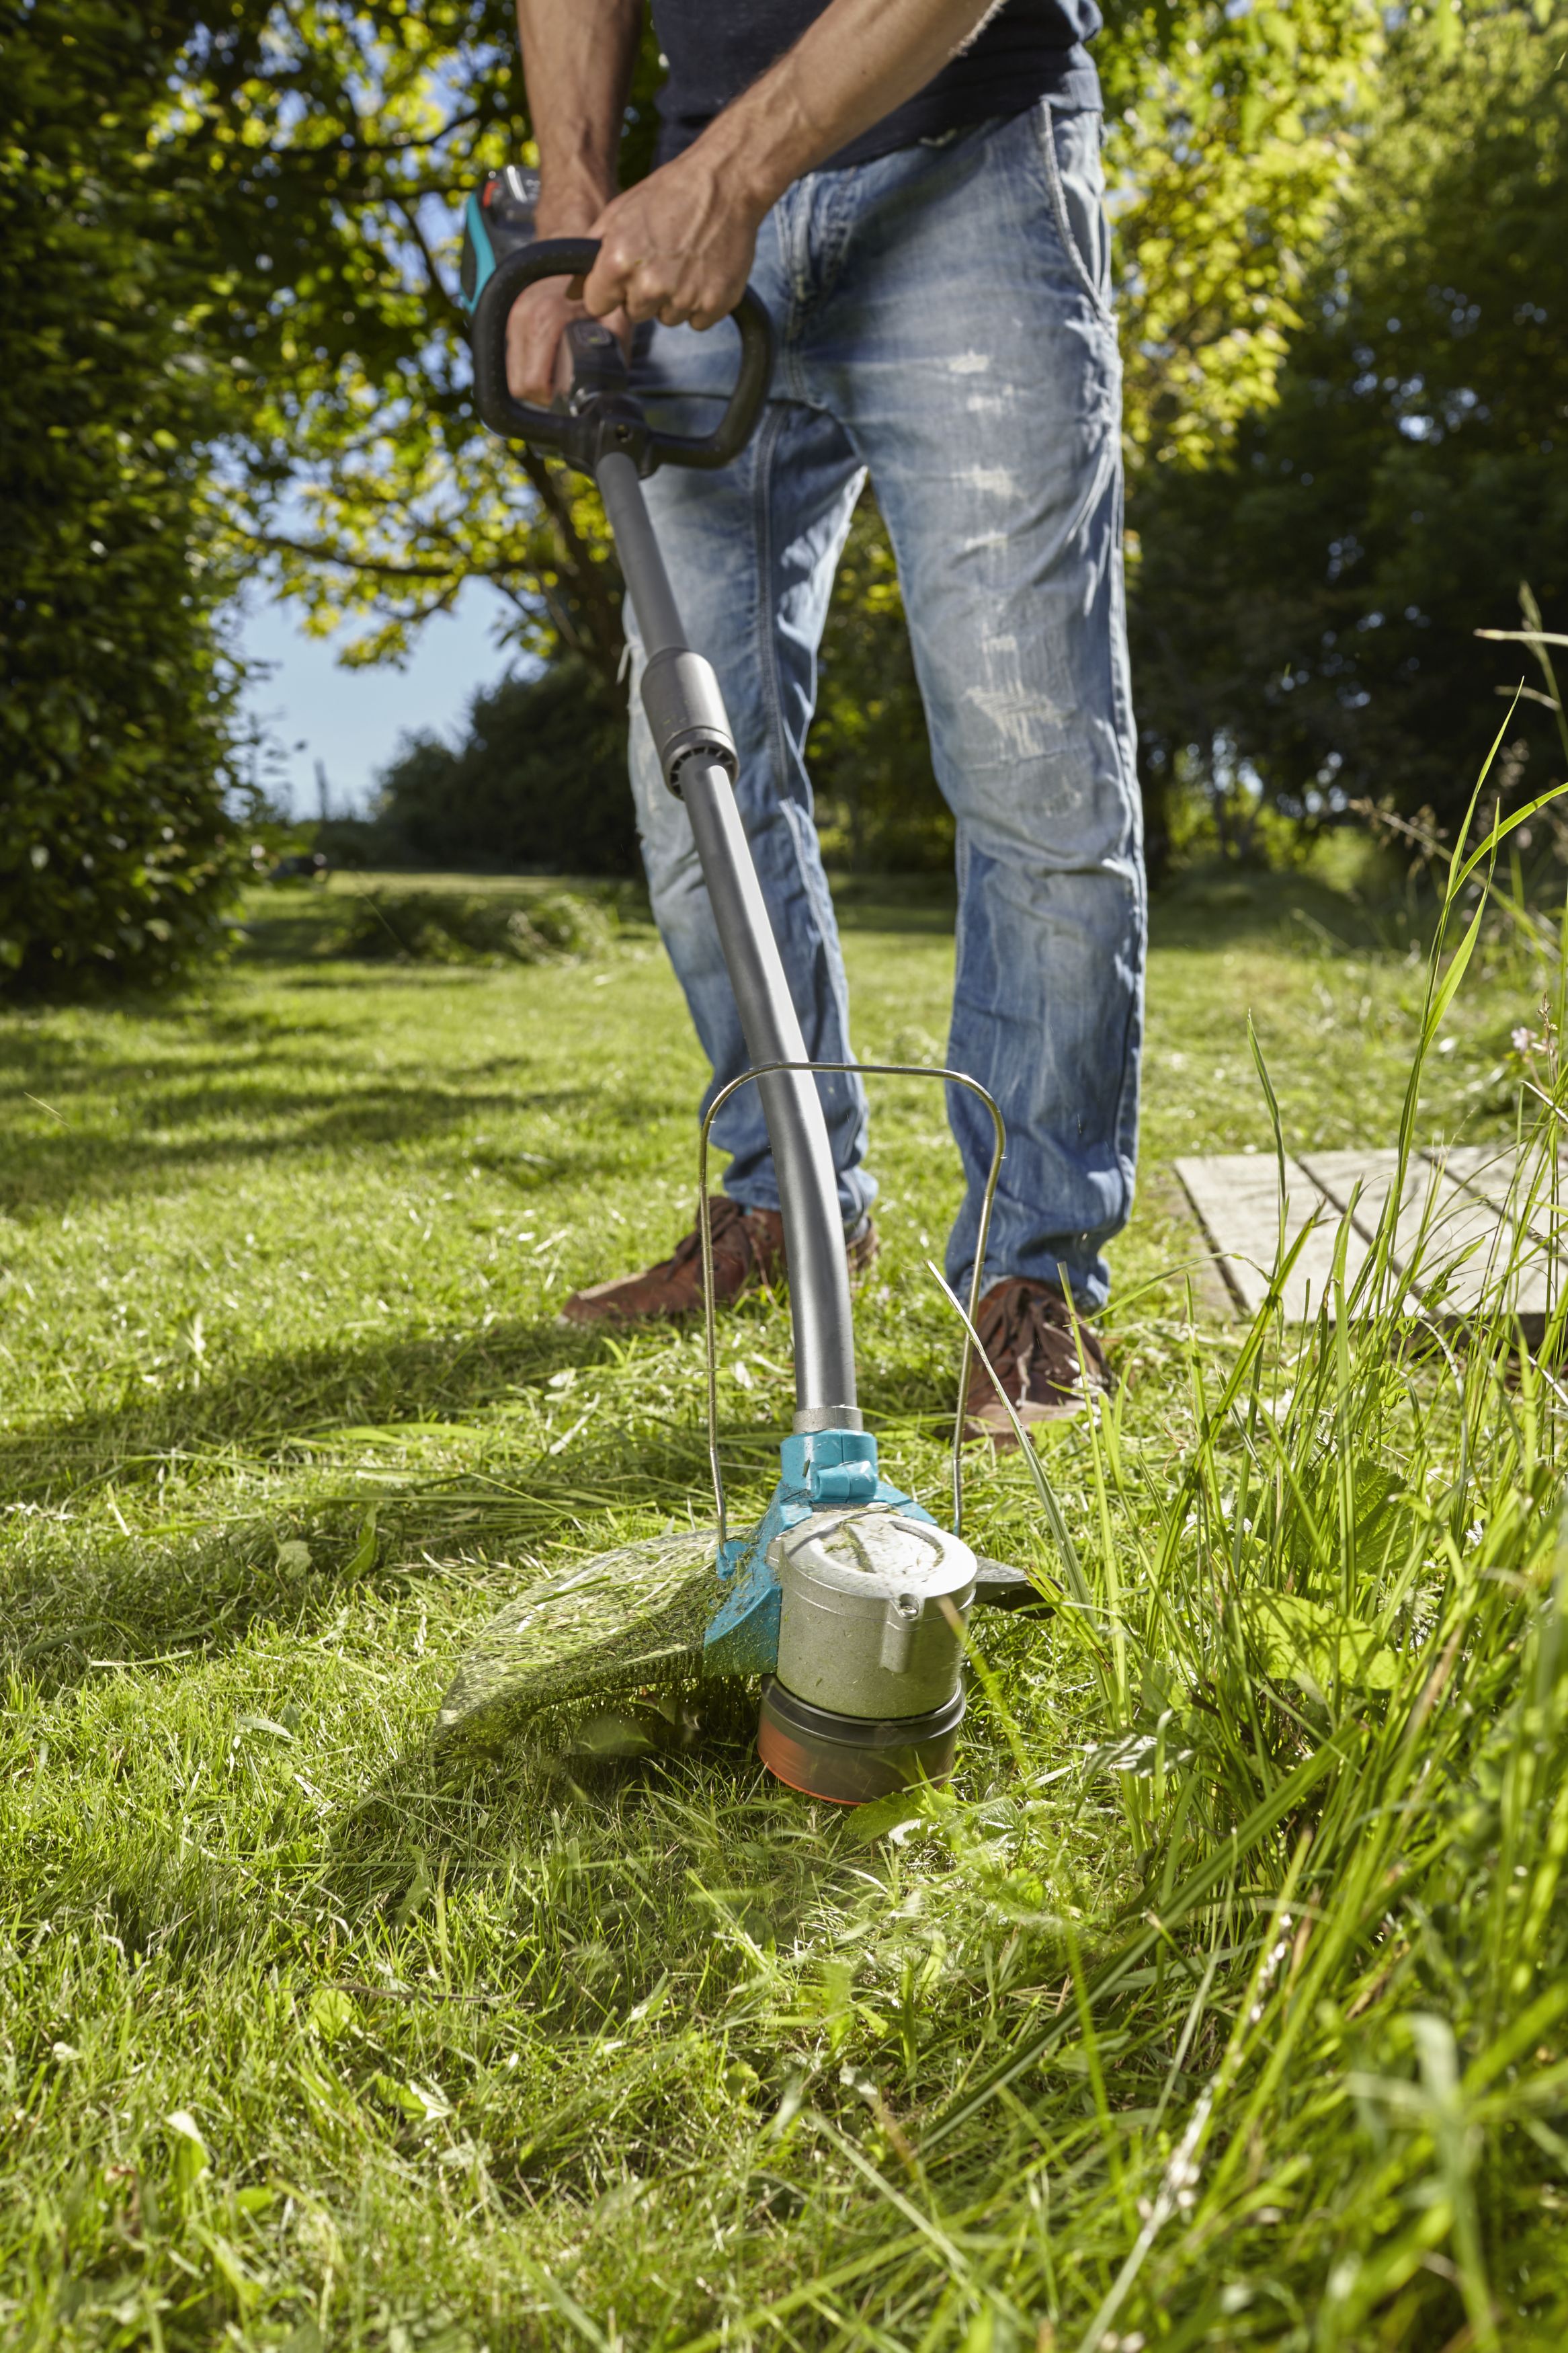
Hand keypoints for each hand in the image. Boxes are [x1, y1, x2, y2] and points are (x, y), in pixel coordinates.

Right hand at [505, 276, 632, 406]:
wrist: (575, 249)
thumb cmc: (599, 284)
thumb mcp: (617, 319)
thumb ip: (615, 353)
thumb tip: (615, 388)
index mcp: (546, 319)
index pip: (532, 384)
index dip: (551, 398)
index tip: (567, 395)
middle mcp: (522, 318)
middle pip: (518, 386)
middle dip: (541, 395)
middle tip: (563, 389)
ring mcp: (513, 317)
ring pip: (512, 375)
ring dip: (534, 381)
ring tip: (557, 374)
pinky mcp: (510, 318)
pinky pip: (513, 358)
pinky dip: (529, 366)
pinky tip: (548, 360)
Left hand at [580, 149, 762, 330]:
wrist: (723, 183)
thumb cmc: (670, 193)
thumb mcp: (619, 213)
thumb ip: (590, 254)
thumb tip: (572, 293)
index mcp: (618, 263)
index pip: (597, 304)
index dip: (610, 289)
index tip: (624, 274)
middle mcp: (649, 285)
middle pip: (634, 314)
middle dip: (643, 293)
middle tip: (662, 259)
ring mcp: (684, 297)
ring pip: (667, 318)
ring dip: (674, 298)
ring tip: (686, 261)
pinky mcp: (714, 304)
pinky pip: (698, 321)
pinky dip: (701, 302)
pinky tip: (704, 272)